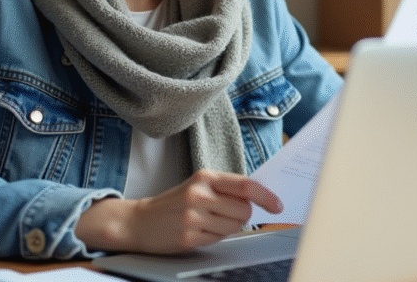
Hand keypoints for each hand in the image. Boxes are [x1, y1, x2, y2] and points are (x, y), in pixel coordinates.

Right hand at [76, 170, 282, 253]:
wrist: (139, 221)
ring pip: (234, 227)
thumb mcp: (198, 186)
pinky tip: (199, 231)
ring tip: (207, 222)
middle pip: (244, 210)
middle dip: (242, 216)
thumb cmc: (174, 202)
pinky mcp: (189, 237)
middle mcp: (199, 194)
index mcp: (204, 177)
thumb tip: (259, 197)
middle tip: (224, 214)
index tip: (277, 205)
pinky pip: (219, 240)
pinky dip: (214, 237)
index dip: (266, 196)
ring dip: (227, 228)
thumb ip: (225, 189)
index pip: (245, 185)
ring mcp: (193, 216)